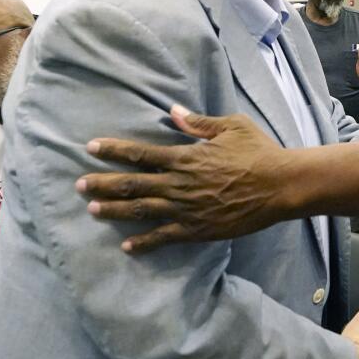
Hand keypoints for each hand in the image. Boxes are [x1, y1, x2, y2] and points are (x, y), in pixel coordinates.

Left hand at [77, 104, 289, 252]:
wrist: (280, 186)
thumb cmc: (259, 152)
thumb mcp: (231, 126)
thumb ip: (199, 123)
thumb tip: (172, 112)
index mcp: (185, 157)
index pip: (140, 153)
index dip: (113, 150)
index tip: (91, 148)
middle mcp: (179, 184)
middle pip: (132, 184)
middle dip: (102, 183)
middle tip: (78, 185)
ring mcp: (186, 209)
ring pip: (141, 211)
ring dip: (114, 210)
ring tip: (92, 209)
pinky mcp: (198, 230)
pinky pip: (164, 237)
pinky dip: (143, 242)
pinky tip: (126, 246)